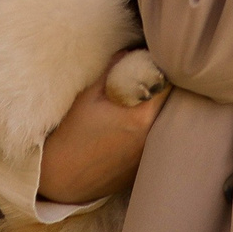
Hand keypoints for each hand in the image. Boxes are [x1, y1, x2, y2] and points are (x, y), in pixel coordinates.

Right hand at [37, 54, 166, 202]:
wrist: (60, 179)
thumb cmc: (70, 135)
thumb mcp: (87, 97)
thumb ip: (112, 71)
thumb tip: (129, 52)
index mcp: (139, 117)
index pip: (167, 85)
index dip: (162, 71)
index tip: (152, 65)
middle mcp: (151, 138)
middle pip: (173, 106)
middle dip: (163, 91)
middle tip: (149, 82)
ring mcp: (149, 156)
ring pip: (166, 125)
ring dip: (158, 112)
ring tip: (140, 105)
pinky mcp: (144, 169)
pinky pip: (156, 143)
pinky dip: (150, 133)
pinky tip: (130, 130)